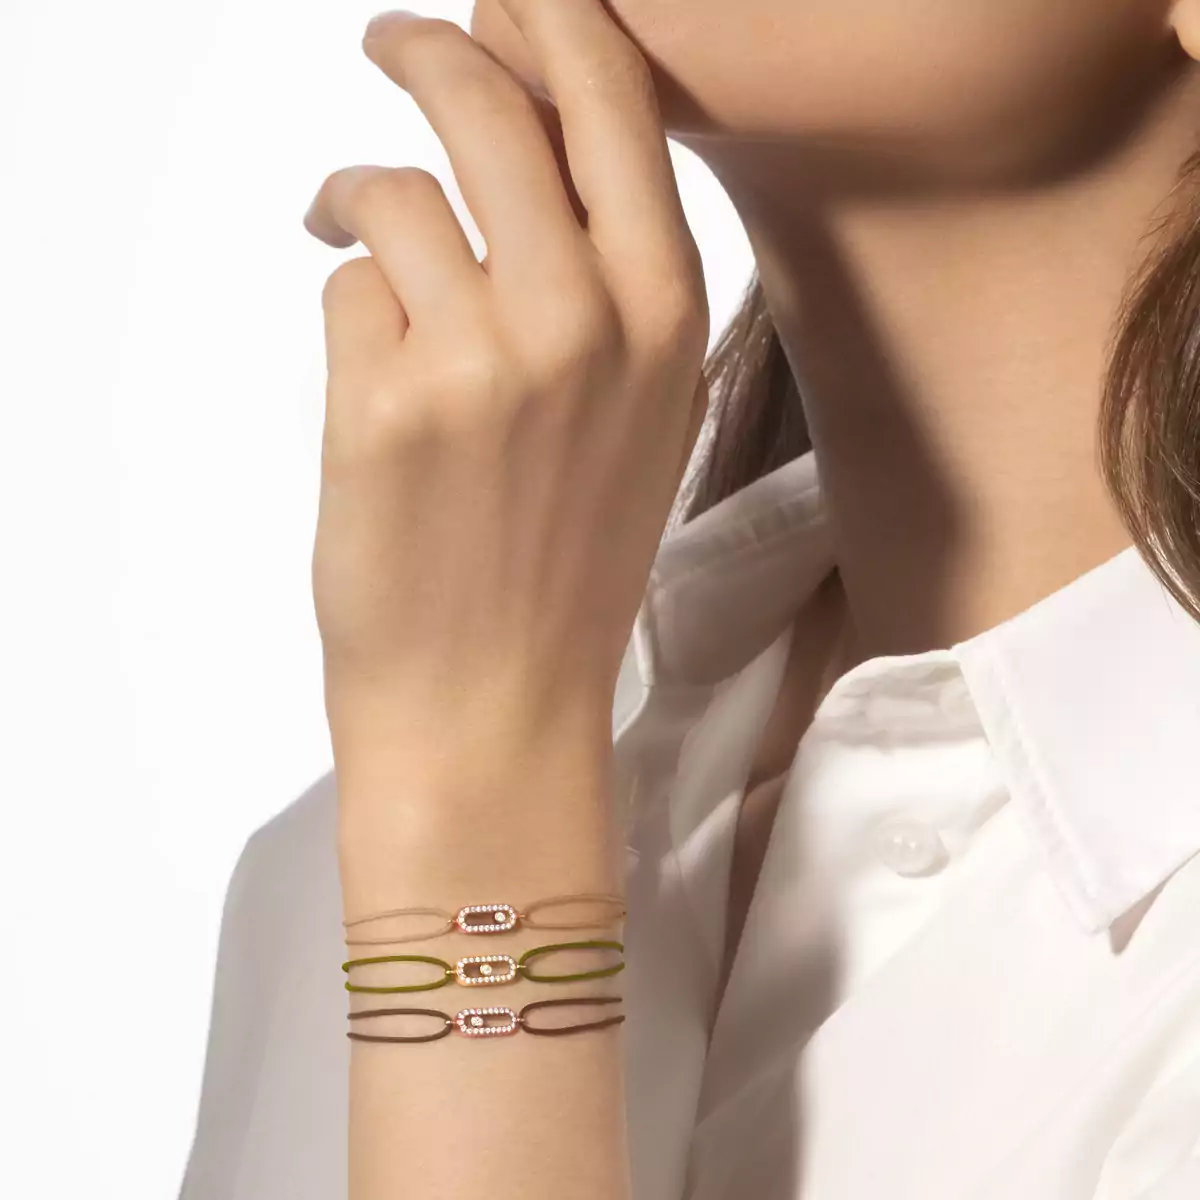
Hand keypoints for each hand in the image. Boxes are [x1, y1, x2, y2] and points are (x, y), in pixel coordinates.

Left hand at [304, 1, 709, 768]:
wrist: (501, 697)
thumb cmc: (566, 563)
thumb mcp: (638, 412)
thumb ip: (606, 281)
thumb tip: (526, 146)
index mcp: (670, 315)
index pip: (611, 98)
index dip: (548, 21)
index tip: (506, 0)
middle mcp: (589, 318)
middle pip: (491, 99)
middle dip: (432, 46)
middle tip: (393, 40)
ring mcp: (489, 357)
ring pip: (398, 187)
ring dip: (357, 193)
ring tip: (342, 221)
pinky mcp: (389, 401)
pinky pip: (349, 283)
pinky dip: (348, 305)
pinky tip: (365, 366)